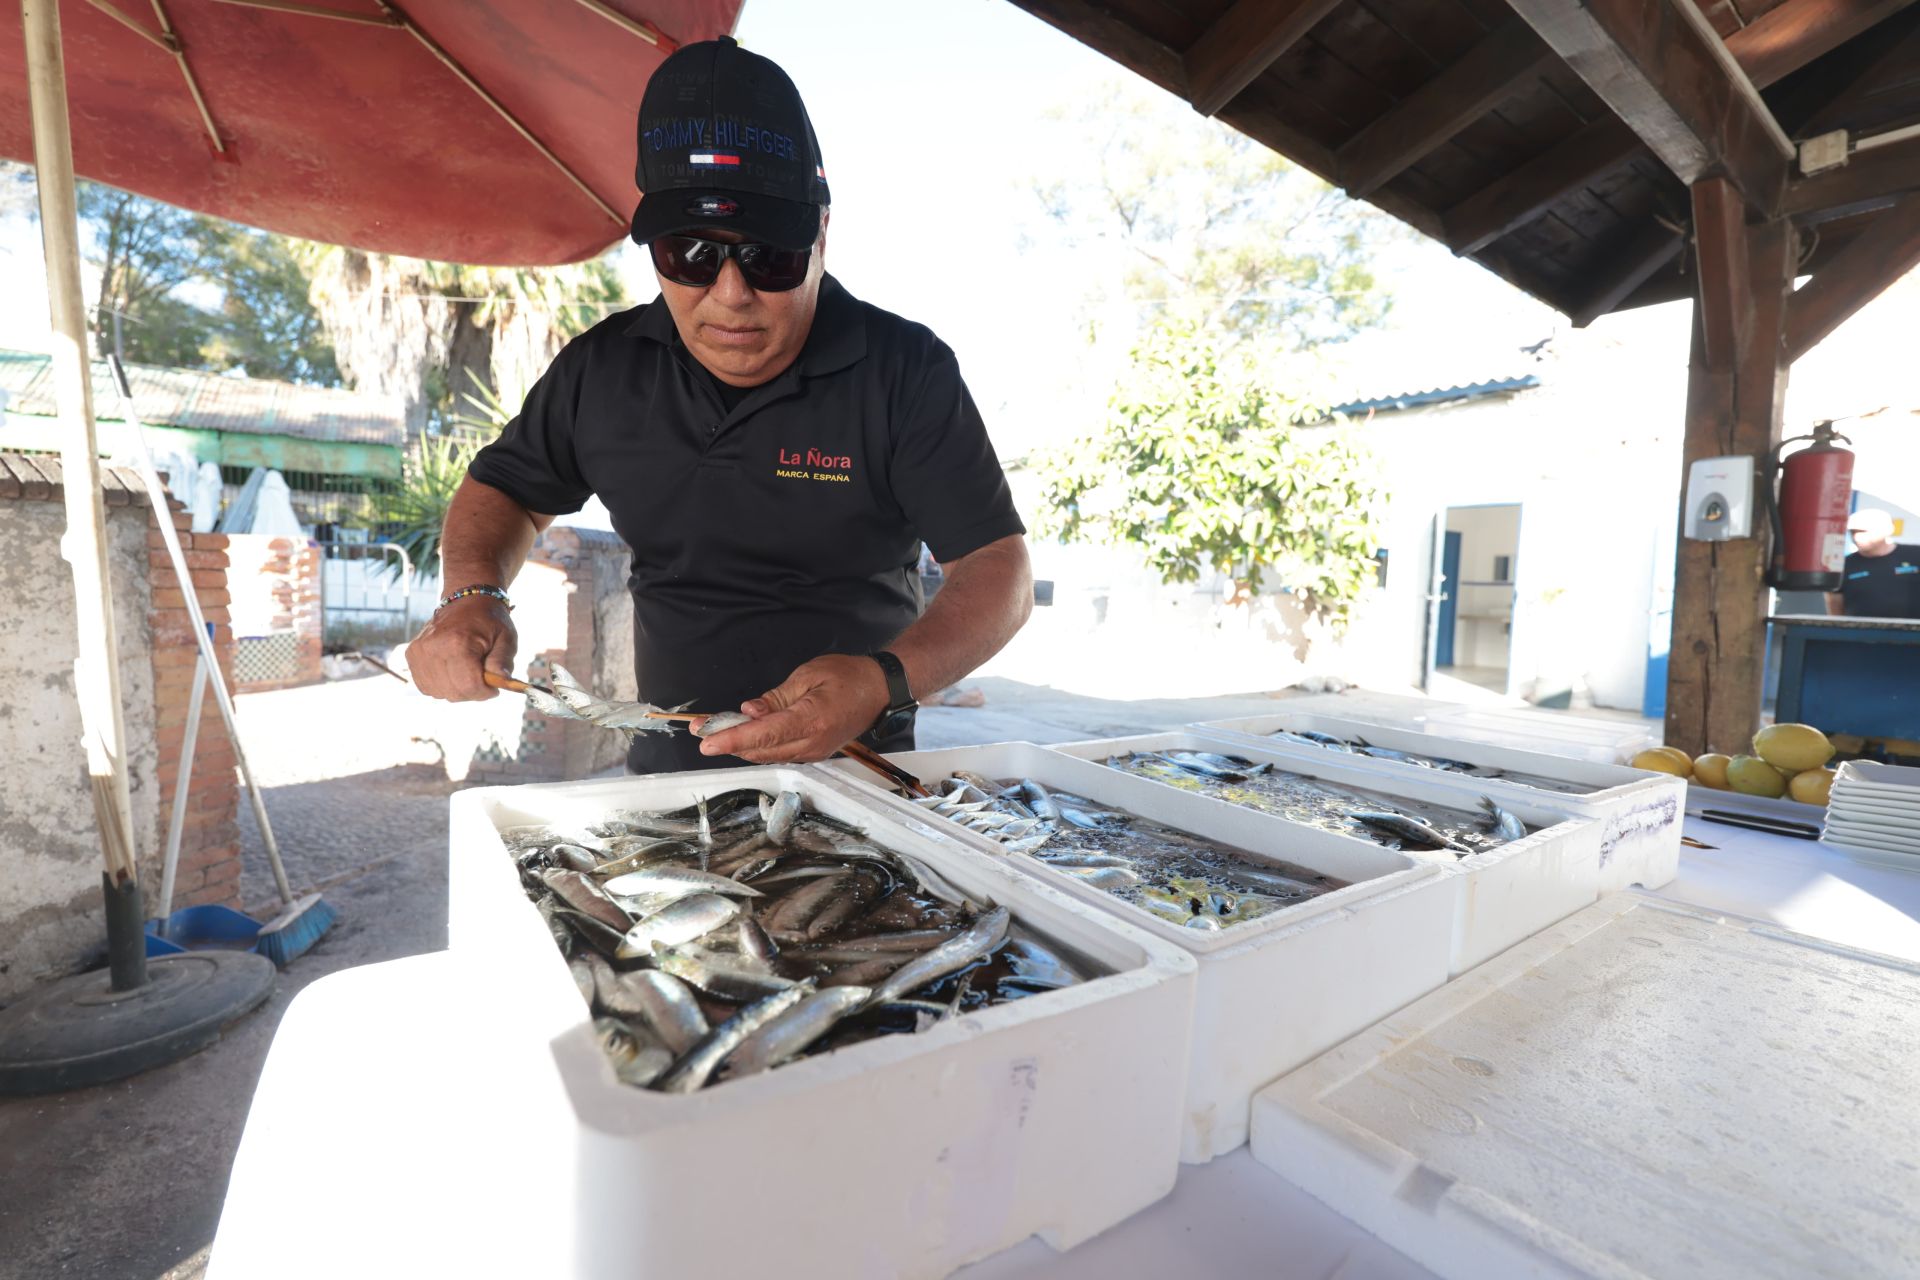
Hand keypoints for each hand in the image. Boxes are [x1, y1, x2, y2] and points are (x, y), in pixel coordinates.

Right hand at [407, 596, 516, 701]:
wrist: (467, 601)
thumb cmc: (489, 621)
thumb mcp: (507, 639)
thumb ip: (503, 662)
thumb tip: (501, 683)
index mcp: (457, 643)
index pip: (469, 685)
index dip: (485, 692)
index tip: (494, 686)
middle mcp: (433, 648)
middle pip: (454, 693)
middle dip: (473, 691)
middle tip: (482, 676)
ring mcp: (418, 652)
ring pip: (440, 693)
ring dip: (457, 689)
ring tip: (467, 670)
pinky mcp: (411, 655)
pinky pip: (427, 687)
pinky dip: (443, 685)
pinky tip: (453, 671)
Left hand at [699, 654, 889, 763]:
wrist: (880, 690)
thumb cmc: (848, 676)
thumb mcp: (808, 675)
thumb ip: (777, 698)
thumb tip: (749, 713)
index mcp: (811, 721)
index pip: (764, 735)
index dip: (732, 739)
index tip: (706, 742)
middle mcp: (812, 744)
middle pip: (761, 750)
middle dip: (728, 741)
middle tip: (701, 729)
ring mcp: (814, 752)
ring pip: (768, 755)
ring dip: (741, 745)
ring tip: (715, 729)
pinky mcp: (814, 753)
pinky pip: (779, 753)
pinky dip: (758, 745)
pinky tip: (743, 733)